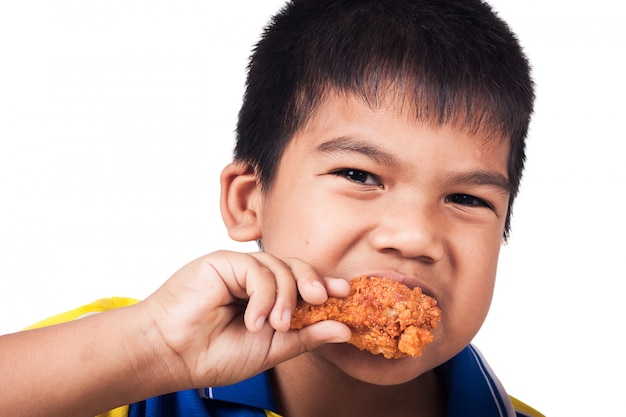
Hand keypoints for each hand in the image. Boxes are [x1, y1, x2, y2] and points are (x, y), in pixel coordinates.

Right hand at [139, 250, 351, 390]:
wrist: (172, 355)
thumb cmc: (215, 354)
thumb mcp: (272, 349)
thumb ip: (306, 336)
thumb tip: (344, 329)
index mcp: (267, 299)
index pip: (302, 285)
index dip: (325, 286)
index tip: (346, 294)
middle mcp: (255, 280)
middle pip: (295, 268)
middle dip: (313, 282)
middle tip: (321, 299)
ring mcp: (239, 269)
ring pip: (279, 267)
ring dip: (284, 298)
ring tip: (274, 325)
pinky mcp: (223, 261)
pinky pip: (257, 269)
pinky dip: (262, 295)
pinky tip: (252, 320)